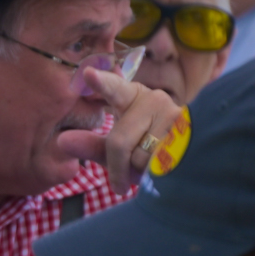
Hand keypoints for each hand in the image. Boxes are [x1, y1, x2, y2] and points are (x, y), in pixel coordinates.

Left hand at [55, 67, 184, 192]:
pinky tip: (163, 169)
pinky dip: (154, 174)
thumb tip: (62, 141)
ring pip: (139, 156)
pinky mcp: (190, 133)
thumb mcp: (116, 148)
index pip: (114, 89)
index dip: (101, 83)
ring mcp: (174, 114)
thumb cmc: (146, 149)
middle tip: (121, 181)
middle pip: (119, 142)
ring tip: (149, 168)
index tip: (88, 74)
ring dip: (139, 172)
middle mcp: (153, 98)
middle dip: (117, 167)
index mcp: (131, 95)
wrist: (192, 156)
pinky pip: (160, 162)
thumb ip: (90, 145)